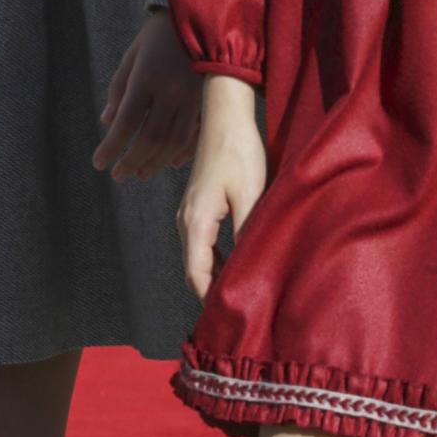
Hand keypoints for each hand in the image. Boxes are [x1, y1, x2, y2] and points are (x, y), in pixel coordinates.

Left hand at [92, 10, 203, 181]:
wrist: (202, 16)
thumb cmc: (159, 36)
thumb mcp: (133, 55)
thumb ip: (119, 89)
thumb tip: (107, 122)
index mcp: (148, 77)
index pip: (127, 121)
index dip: (112, 146)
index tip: (99, 163)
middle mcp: (172, 90)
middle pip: (151, 137)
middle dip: (132, 160)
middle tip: (118, 175)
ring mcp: (194, 97)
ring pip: (175, 141)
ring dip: (156, 162)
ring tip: (140, 174)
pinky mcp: (209, 101)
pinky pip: (197, 134)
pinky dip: (183, 153)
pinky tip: (170, 163)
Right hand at [178, 76, 266, 299]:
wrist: (225, 117)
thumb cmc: (239, 153)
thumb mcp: (250, 195)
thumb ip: (246, 234)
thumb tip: (248, 270)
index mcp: (196, 222)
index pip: (196, 276)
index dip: (211, 301)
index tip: (231, 319)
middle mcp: (186, 221)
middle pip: (195, 271)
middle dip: (213, 294)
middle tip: (241, 314)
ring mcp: (189, 214)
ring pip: (199, 258)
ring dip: (217, 277)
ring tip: (243, 294)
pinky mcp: (199, 207)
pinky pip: (204, 244)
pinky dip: (218, 260)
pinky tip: (239, 265)